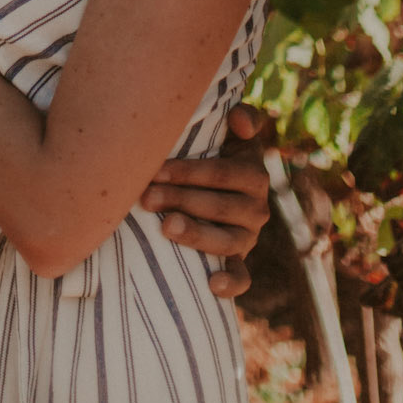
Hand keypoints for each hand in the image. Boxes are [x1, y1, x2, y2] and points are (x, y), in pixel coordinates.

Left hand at [139, 103, 270, 298]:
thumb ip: (242, 118)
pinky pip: (242, 277)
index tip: (155, 170)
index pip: (222, 174)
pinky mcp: (239, 261)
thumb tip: (239, 118)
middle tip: (146, 198)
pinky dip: (231, 283)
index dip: (188, 172)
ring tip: (166, 228)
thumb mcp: (231, 132)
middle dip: (180, 200)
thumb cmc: (216, 150)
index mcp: (254, 174)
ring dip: (196, 235)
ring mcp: (248, 238)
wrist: (218, 187)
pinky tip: (212, 284)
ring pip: (228, 242)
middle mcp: (257, 208)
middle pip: (219, 207)